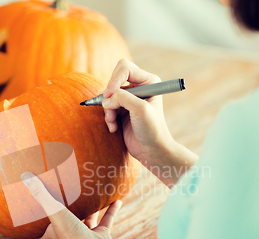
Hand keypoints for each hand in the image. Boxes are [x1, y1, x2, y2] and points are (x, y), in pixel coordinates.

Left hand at [21, 171, 121, 238]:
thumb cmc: (71, 236)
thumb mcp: (54, 211)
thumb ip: (41, 194)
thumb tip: (24, 175)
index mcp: (55, 234)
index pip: (43, 238)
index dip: (37, 236)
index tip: (32, 233)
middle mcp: (70, 236)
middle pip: (66, 226)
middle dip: (66, 216)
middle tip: (65, 203)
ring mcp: (87, 236)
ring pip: (88, 221)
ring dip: (91, 210)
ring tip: (93, 197)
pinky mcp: (101, 235)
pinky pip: (107, 220)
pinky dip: (112, 210)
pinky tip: (117, 199)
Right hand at [102, 59, 197, 185]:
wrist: (152, 151)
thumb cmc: (152, 130)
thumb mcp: (140, 110)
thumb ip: (122, 97)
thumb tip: (106, 98)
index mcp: (148, 81)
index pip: (125, 68)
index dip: (115, 79)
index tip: (110, 95)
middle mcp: (139, 87)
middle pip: (114, 80)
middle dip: (110, 96)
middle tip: (110, 108)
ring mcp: (129, 99)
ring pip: (108, 96)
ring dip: (108, 110)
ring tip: (113, 122)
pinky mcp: (121, 111)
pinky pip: (107, 108)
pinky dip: (108, 118)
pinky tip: (114, 128)